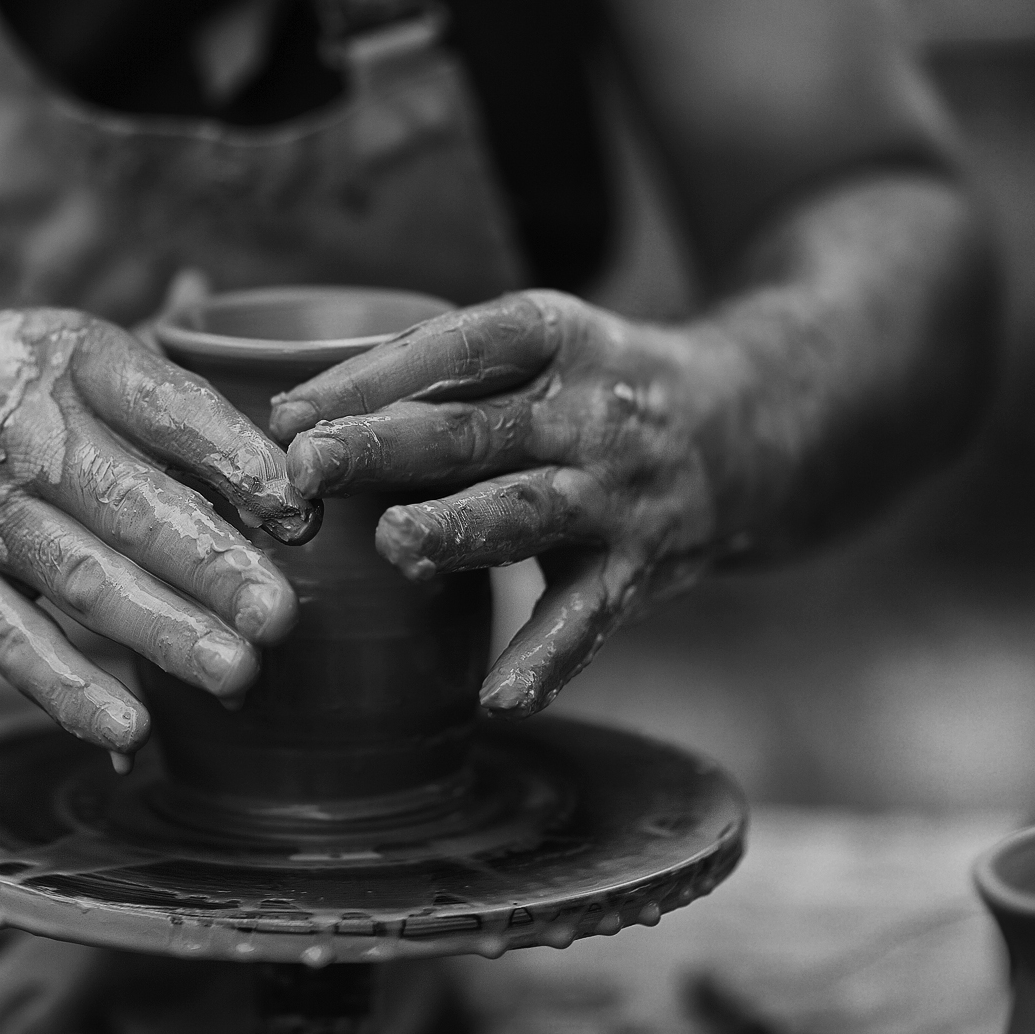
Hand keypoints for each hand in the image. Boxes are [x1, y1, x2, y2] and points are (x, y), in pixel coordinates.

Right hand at [0, 309, 319, 752]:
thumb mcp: (49, 348)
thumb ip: (153, 369)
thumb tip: (252, 358)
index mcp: (68, 357)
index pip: (167, 404)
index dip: (236, 457)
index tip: (299, 508)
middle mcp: (19, 427)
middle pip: (131, 500)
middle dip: (211, 561)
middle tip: (281, 614)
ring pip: (80, 577)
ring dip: (161, 631)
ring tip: (236, 673)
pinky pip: (9, 639)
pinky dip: (66, 687)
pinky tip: (128, 727)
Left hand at [269, 290, 722, 716]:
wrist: (747, 424)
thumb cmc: (588, 387)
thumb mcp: (534, 347)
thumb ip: (433, 376)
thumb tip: (287, 420)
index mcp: (554, 336)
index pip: (458, 344)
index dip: (373, 376)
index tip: (289, 413)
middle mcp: (591, 411)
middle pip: (480, 430)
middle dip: (390, 448)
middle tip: (308, 468)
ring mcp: (620, 492)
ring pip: (531, 513)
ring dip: (461, 530)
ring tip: (396, 546)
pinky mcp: (644, 567)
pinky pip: (589, 618)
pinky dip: (547, 660)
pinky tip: (496, 696)